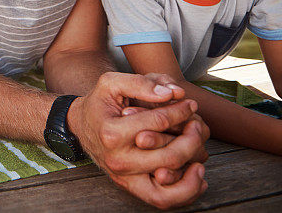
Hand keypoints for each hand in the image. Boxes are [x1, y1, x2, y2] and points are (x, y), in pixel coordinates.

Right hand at [69, 72, 208, 208]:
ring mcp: (124, 177)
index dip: (180, 111)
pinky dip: (184, 192)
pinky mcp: (130, 187)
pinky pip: (162, 199)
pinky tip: (195, 175)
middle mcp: (118, 160)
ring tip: (200, 157)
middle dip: (192, 138)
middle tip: (197, 125)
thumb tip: (173, 93)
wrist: (81, 126)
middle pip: (169, 156)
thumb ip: (140, 82)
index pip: (158, 123)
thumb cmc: (99, 103)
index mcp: (112, 133)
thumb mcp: (111, 83)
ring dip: (192, 174)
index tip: (190, 104)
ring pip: (167, 188)